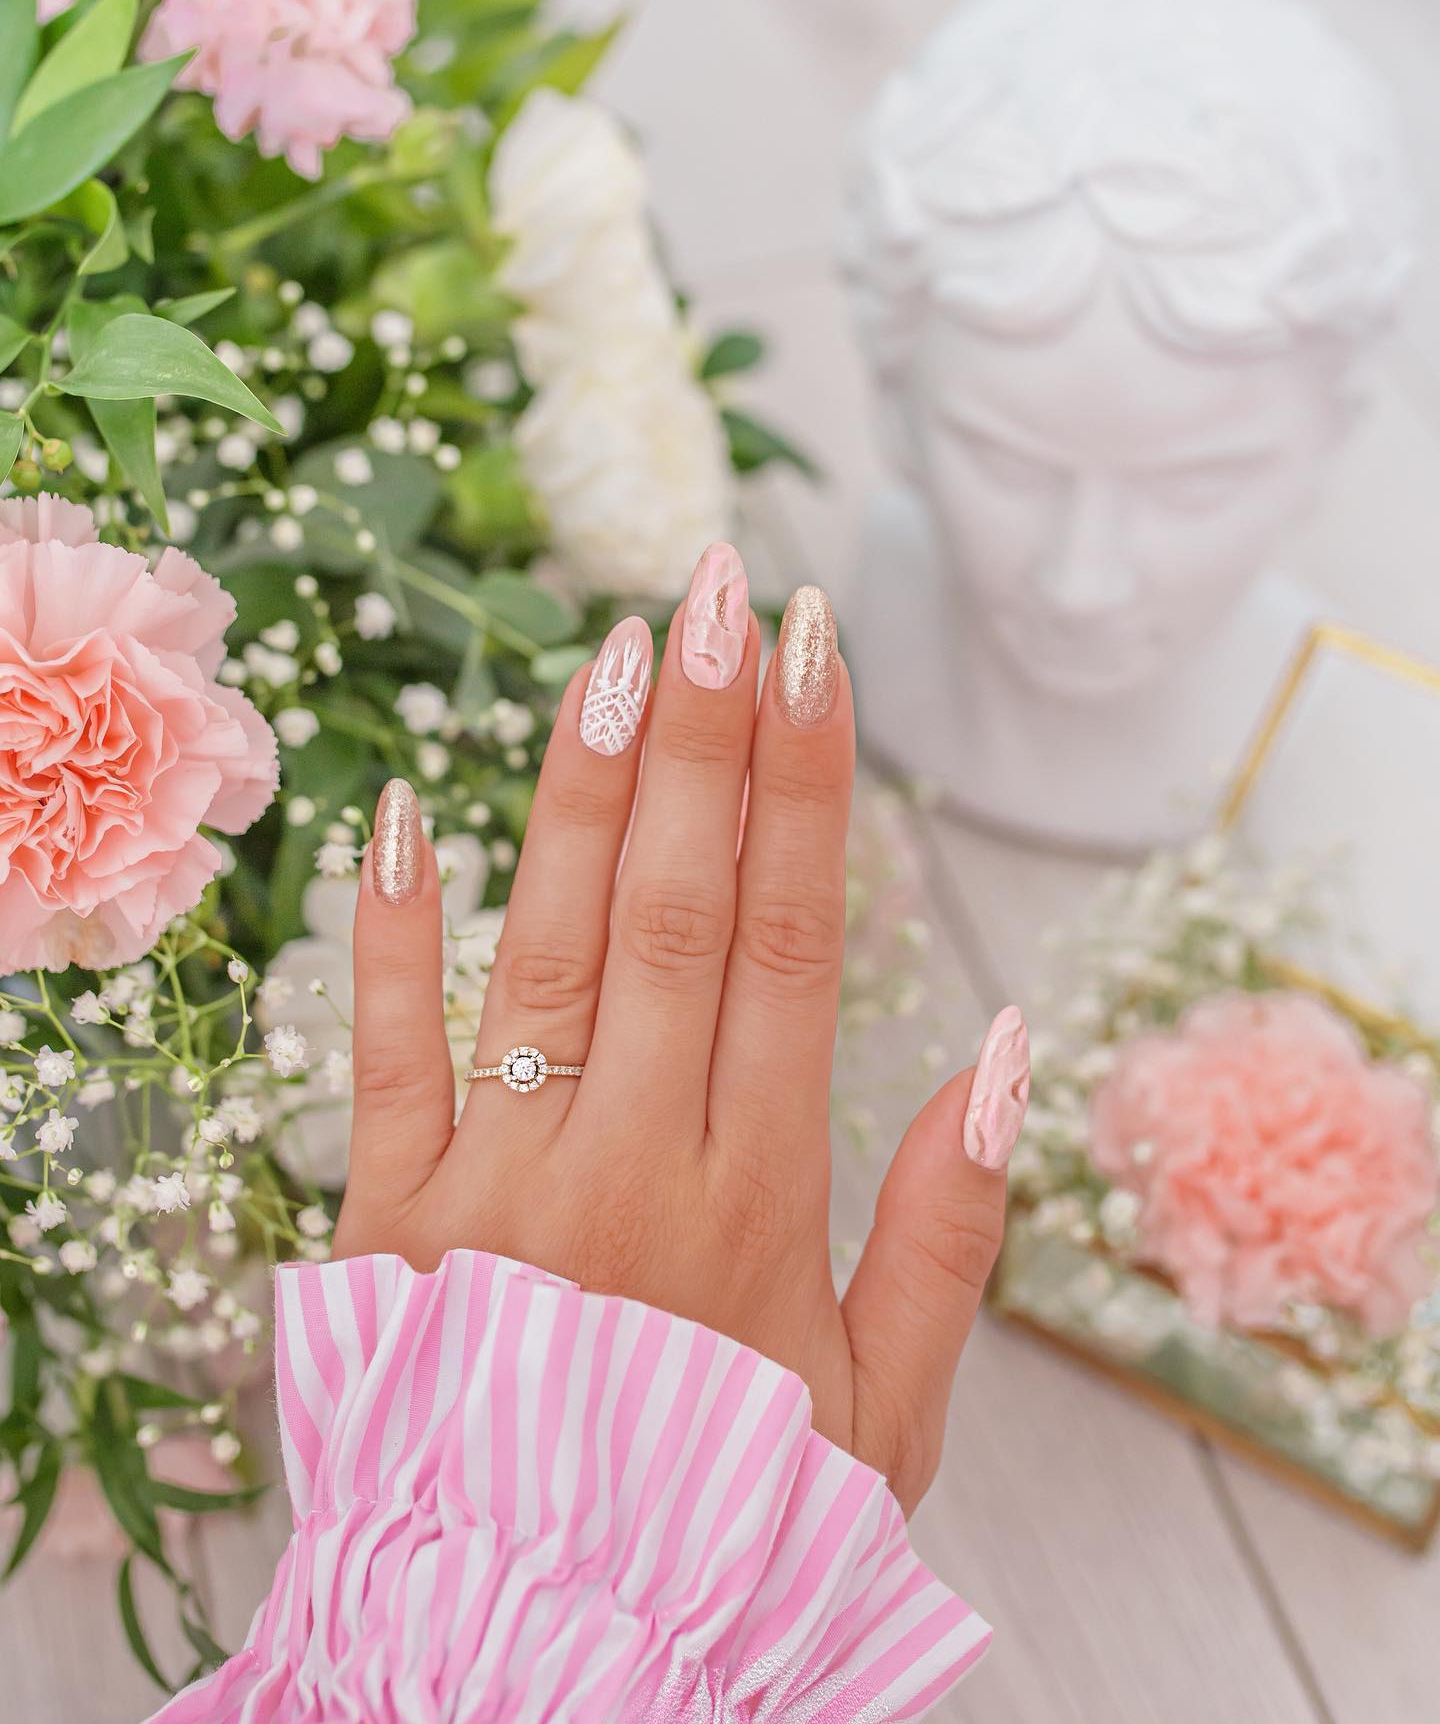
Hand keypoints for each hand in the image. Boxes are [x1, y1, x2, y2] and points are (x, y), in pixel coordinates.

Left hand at [332, 545, 1028, 1513]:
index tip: (817, 656)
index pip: (787, 942)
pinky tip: (395, 809)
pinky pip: (378, 1053)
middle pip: (670, 909)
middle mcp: (627, 1162)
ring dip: (577, 790)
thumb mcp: (890, 1413)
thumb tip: (1010, 1051)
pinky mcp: (382, 1218)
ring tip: (610, 650)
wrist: (544, 1649)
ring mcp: (493, 1180)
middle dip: (703, 737)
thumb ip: (950, 1230)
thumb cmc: (729, 1518)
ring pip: (543, 950)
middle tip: (719, 587)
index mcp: (757, 1198)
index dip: (806, 787)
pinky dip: (383, 932)